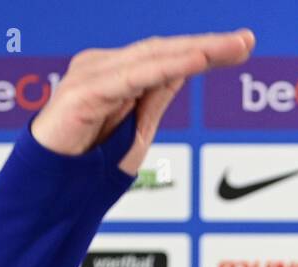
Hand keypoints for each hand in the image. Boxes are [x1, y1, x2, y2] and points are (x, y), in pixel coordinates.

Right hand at [29, 29, 255, 175]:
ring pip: (152, 58)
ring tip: (229, 47)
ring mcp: (91, 76)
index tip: (243, 46)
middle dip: (208, 45)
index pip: (168, 56)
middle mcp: (103, 68)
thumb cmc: (87, 169)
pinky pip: (132, 78)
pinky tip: (194, 61)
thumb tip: (184, 68)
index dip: (206, 50)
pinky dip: (165, 68)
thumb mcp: (136, 131)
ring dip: (195, 51)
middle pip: (164, 50)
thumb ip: (155, 98)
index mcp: (116, 75)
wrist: (51, 194)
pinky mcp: (82, 92)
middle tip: (246, 40)